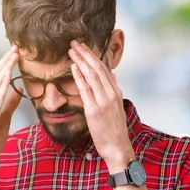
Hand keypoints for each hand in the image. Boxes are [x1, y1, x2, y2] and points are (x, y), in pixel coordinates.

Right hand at [0, 46, 21, 165]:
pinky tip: (8, 74)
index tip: (16, 52)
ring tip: (13, 55)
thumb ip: (10, 102)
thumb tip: (18, 89)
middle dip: (6, 61)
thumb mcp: (5, 116)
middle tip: (16, 47)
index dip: (6, 64)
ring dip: (5, 68)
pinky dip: (2, 84)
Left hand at [68, 40, 133, 171]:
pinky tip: (73, 67)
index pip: (104, 69)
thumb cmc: (114, 130)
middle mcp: (111, 94)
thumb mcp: (116, 107)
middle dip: (85, 53)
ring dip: (80, 60)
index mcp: (116, 92)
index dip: (93, 56)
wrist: (117, 147)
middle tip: (75, 42)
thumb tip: (111, 75)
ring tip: (71, 50)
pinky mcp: (94, 110)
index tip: (84, 47)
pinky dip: (79, 76)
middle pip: (97, 68)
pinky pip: (85, 89)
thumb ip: (113, 90)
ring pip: (91, 75)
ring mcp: (103, 101)